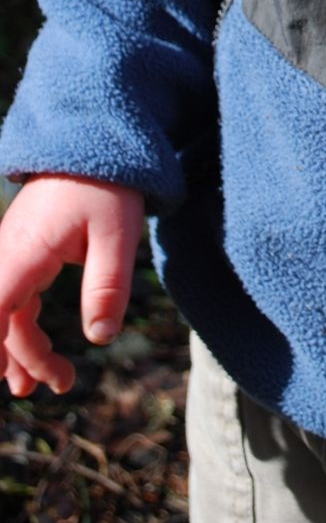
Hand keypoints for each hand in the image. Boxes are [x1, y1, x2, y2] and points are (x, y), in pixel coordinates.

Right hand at [0, 175, 143, 395]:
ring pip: (4, 310)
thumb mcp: (116, 236)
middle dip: (21, 359)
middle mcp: (8, 254)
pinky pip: (12, 294)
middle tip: (60, 386)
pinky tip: (33, 344)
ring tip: (37, 385)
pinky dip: (20, 324)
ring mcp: (12, 250)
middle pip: (2, 320)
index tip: (3, 379)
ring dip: (17, 347)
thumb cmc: (106, 185)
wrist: (92, 137)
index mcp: (25, 253)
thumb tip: (101, 339)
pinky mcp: (23, 247)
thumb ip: (108, 287)